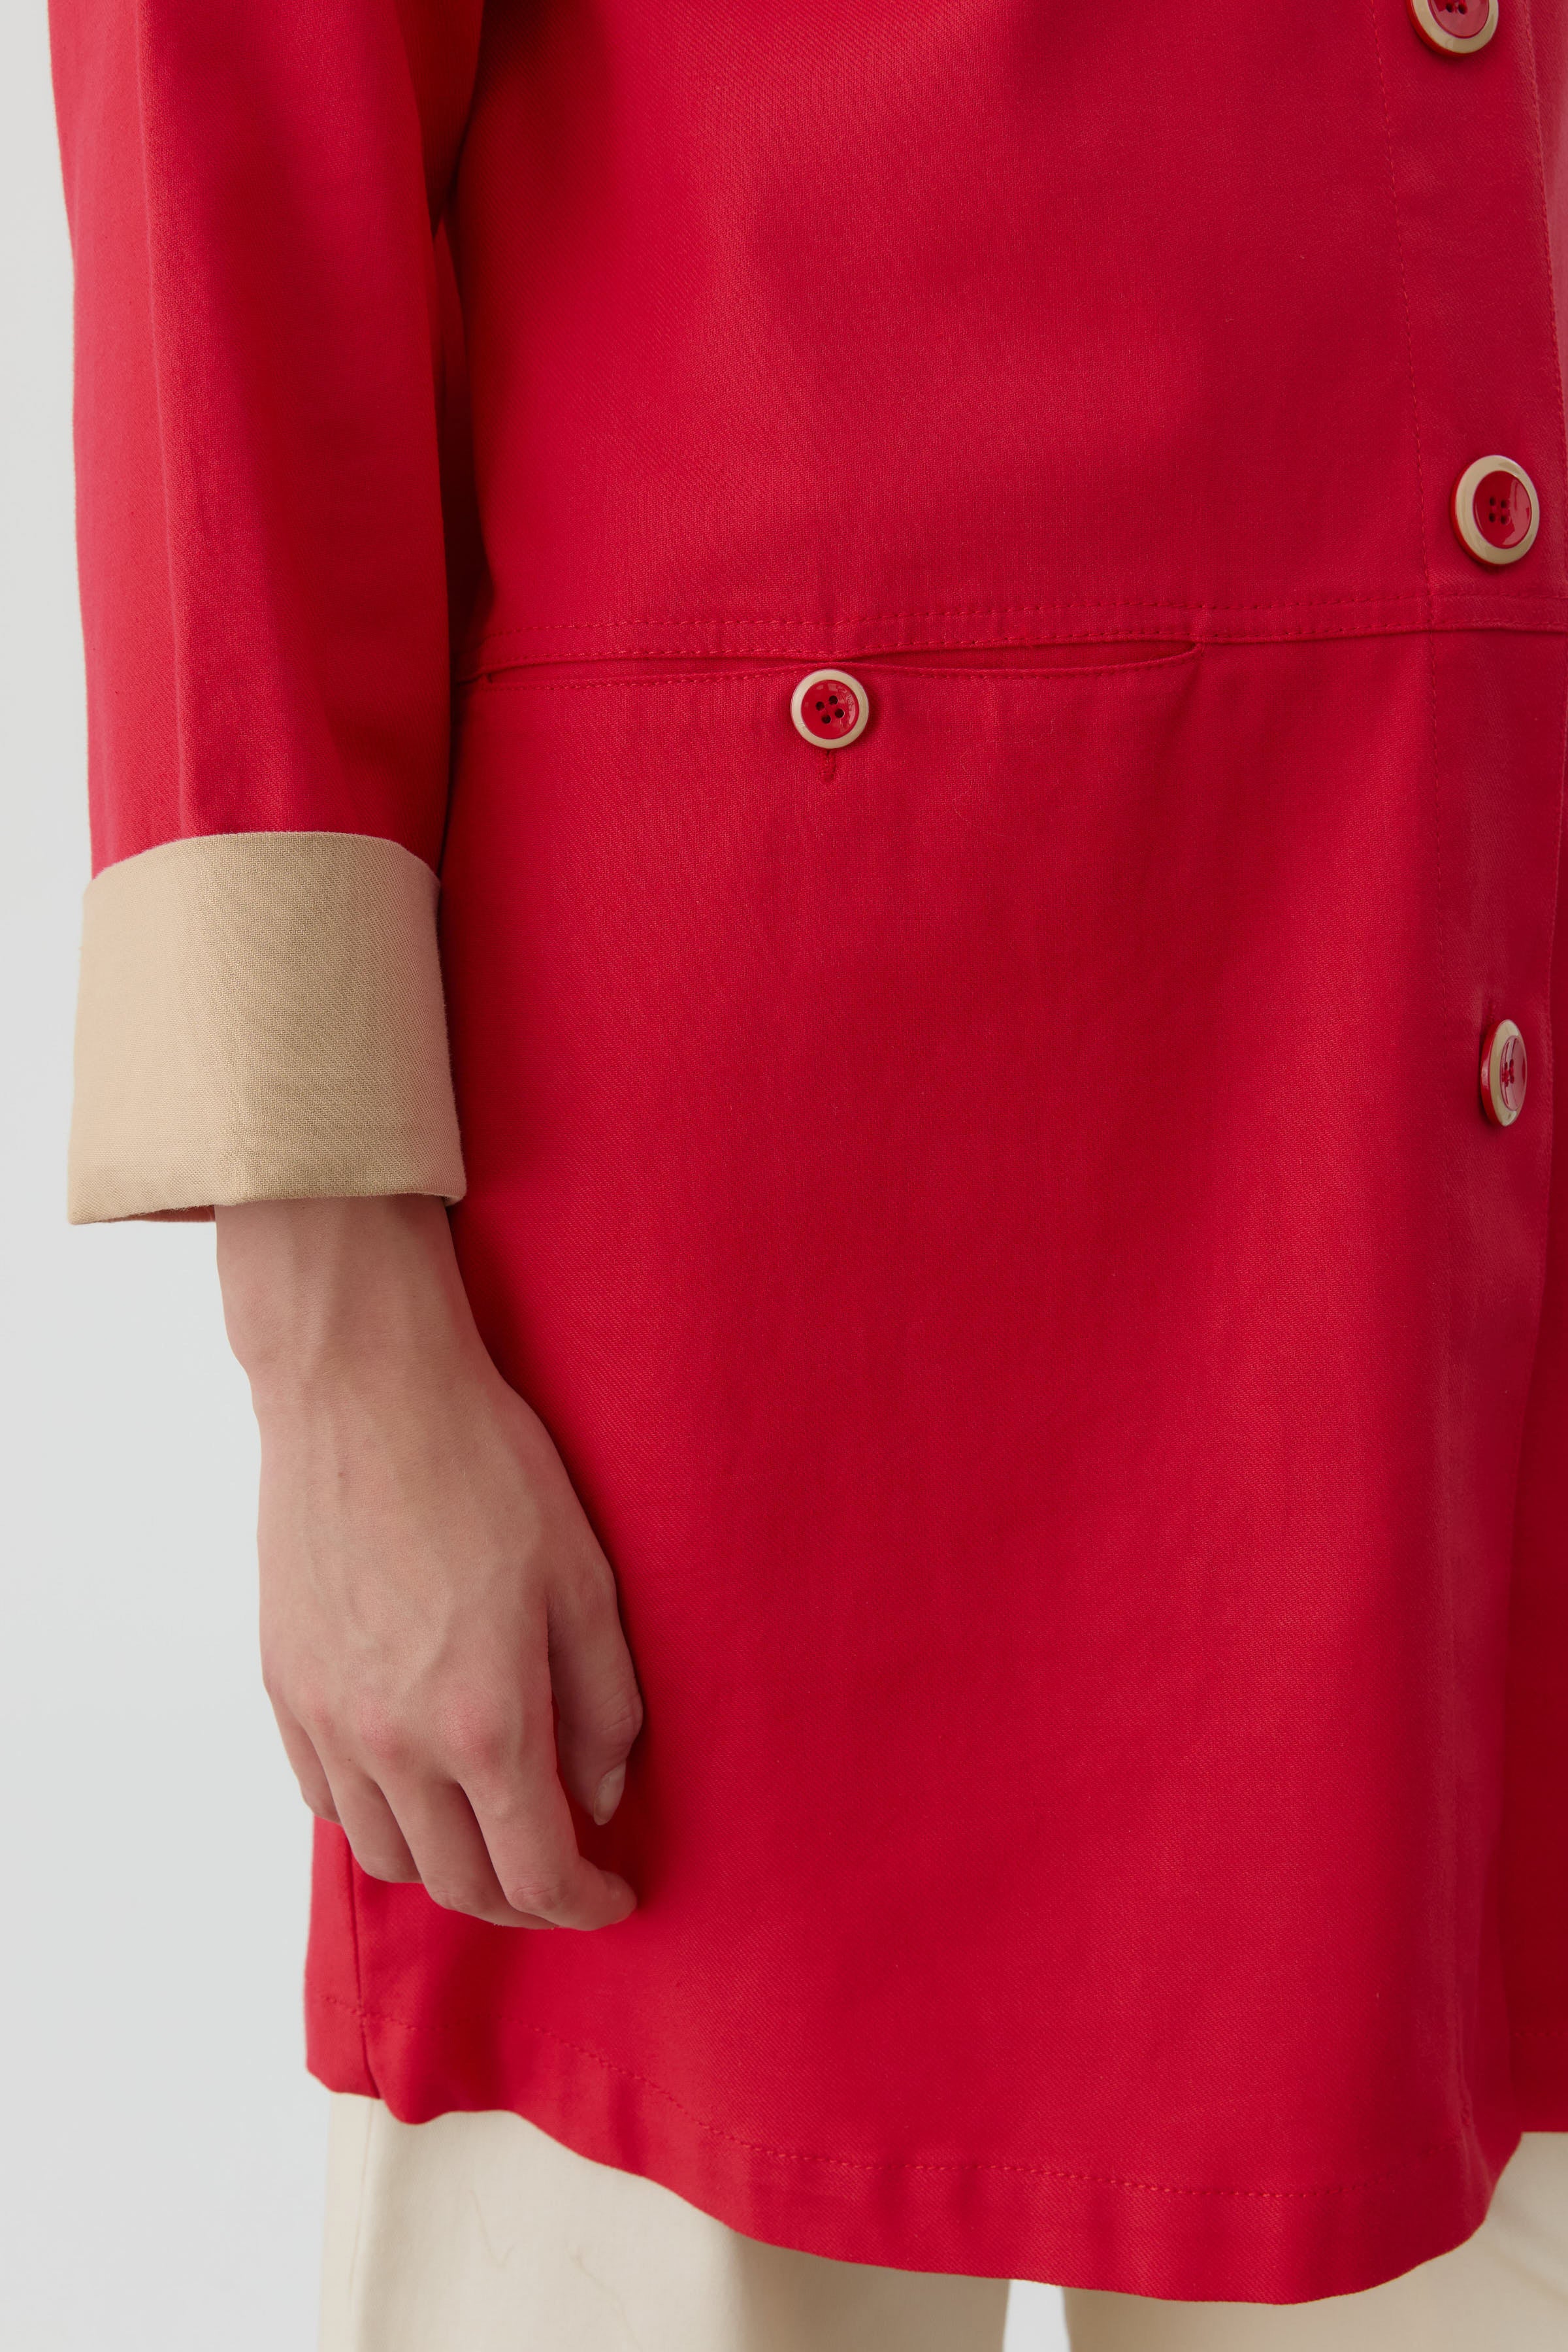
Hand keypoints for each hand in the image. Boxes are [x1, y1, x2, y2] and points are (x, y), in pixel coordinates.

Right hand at [215, 1194, 641, 1930]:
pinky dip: (380, 1818)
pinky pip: (326, 1799)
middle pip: (459, 1884)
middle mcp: (393, 1742)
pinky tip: (418, 1784)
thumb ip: (603, 1704)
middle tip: (565, 1875)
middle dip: (523, 1902)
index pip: (536, 1873)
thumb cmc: (486, 1468)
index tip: (614, 1897)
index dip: (585, 1904)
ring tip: (493, 1834)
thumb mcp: (585, 1580)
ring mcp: (328, 1719)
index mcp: (483, 1721)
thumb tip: (601, 1794)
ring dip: (448, 1867)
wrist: (363, 1391)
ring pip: (386, 1854)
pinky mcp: (285, 1686)